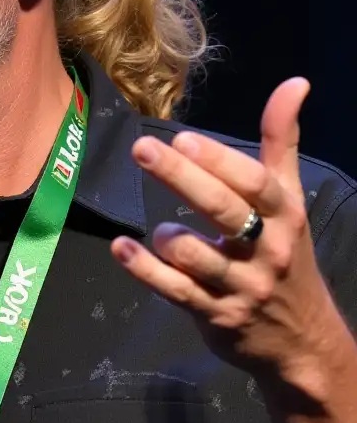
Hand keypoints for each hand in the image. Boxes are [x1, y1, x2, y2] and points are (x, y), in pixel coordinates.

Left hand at [111, 78, 341, 387]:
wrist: (301, 340)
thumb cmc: (286, 256)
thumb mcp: (290, 200)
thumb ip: (282, 143)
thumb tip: (295, 83)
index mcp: (285, 216)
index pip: (255, 184)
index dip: (221, 161)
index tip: (186, 138)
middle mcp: (266, 250)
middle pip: (223, 210)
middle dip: (182, 178)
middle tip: (144, 149)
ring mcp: (240, 286)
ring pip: (199, 257)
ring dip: (171, 238)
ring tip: (160, 229)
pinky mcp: (214, 315)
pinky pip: (175, 291)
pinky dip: (145, 270)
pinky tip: (121, 248)